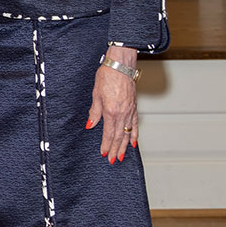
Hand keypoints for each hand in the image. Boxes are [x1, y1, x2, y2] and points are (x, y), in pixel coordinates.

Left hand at [86, 45, 136, 161]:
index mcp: (111, 110)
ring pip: (128, 132)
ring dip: (125, 146)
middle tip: (113, 161)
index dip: (107, 145)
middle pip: (119, 136)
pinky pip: (135, 123)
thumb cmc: (107, 76)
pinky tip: (134, 142)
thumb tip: (90, 125)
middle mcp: (122, 113)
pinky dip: (134, 134)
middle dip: (116, 149)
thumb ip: (94, 112)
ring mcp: (130, 110)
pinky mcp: (134, 107)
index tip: (104, 154)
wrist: (121, 65)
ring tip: (123, 156)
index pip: (109, 133)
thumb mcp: (96, 94)